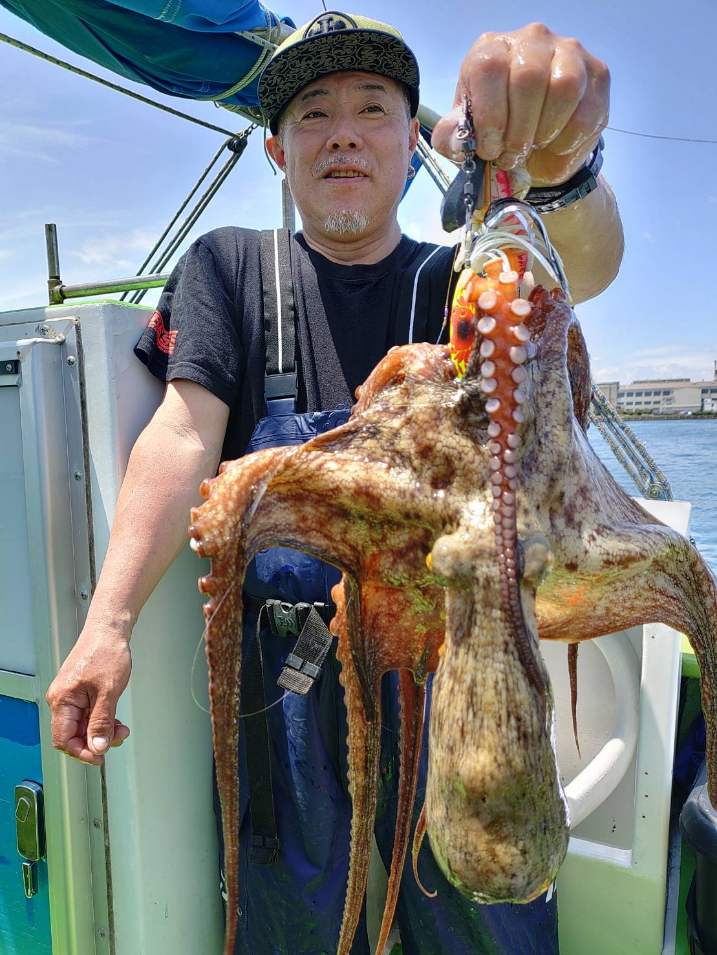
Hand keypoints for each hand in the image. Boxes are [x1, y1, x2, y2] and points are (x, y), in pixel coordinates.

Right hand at [46, 623, 131, 765]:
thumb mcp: (108, 691)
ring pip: (82, 725)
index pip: (63, 739)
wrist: (110, 629)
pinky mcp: (80, 691)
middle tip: (117, 738)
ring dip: (101, 731)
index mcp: (62, 700)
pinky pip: (87, 714)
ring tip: (121, 729)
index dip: (82, 752)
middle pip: (73, 734)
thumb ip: (102, 721)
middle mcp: (62, 699)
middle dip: (96, 740)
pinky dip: (102, 720)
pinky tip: (115, 720)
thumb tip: (97, 746)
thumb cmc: (107, 652)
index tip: (100, 756)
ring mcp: (71, 695)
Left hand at [433, 23, 608, 184]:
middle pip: (528, 78)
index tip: (489, 149)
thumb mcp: (467, 137)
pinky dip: (567, 140)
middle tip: (512, 155)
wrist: (537, 148)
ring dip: (545, 131)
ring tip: (533, 147)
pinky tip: (554, 146)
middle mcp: (531, 40)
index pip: (489, 69)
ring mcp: (568, 52)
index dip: (490, 117)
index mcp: (491, 50)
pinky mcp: (597, 74)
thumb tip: (458, 141)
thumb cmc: (498, 133)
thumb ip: (452, 138)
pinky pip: (587, 109)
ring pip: (564, 87)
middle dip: (518, 130)